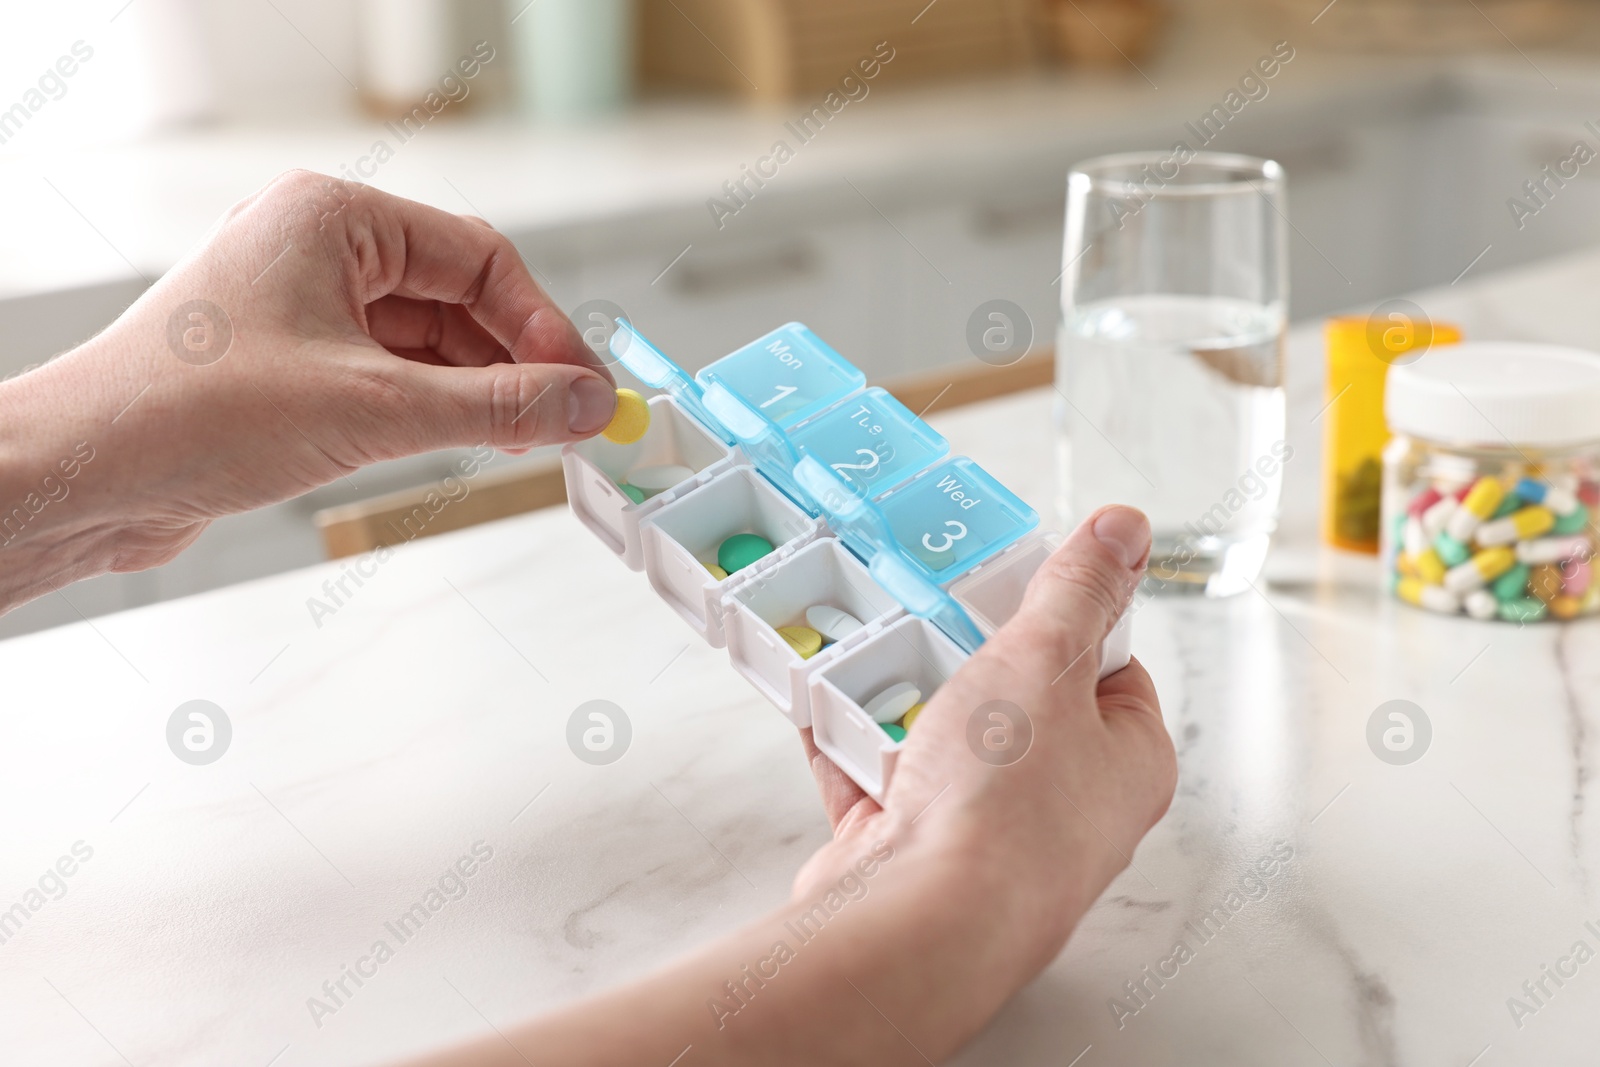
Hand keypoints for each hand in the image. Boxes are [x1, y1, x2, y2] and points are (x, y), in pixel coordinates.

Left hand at [0, 170, 613, 608]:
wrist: (85, 476)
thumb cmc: (188, 415)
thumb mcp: (374, 410)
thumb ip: (497, 407)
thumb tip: (586, 403)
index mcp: (333, 219)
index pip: (477, 259)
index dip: (543, 326)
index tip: (586, 388)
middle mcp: (319, 251)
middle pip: (458, 299)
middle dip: (517, 362)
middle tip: (571, 422)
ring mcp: (305, 308)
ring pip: (429, 342)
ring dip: (480, 392)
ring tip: (528, 442)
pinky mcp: (294, 364)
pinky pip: (393, 375)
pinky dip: (437, 409)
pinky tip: (471, 443)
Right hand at [414, 506, 1175, 1066]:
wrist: (915, 920)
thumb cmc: (1002, 807)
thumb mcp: (1044, 660)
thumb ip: (1077, 589)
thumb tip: (1126, 529)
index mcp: (1124, 761)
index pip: (1108, 664)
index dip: (1061, 614)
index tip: (1010, 580)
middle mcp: (1065, 804)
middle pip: (1015, 695)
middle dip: (960, 650)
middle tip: (925, 601)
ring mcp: (984, 832)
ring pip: (939, 735)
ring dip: (897, 689)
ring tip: (863, 637)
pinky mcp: (913, 849)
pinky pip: (879, 774)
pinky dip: (850, 736)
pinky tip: (821, 695)